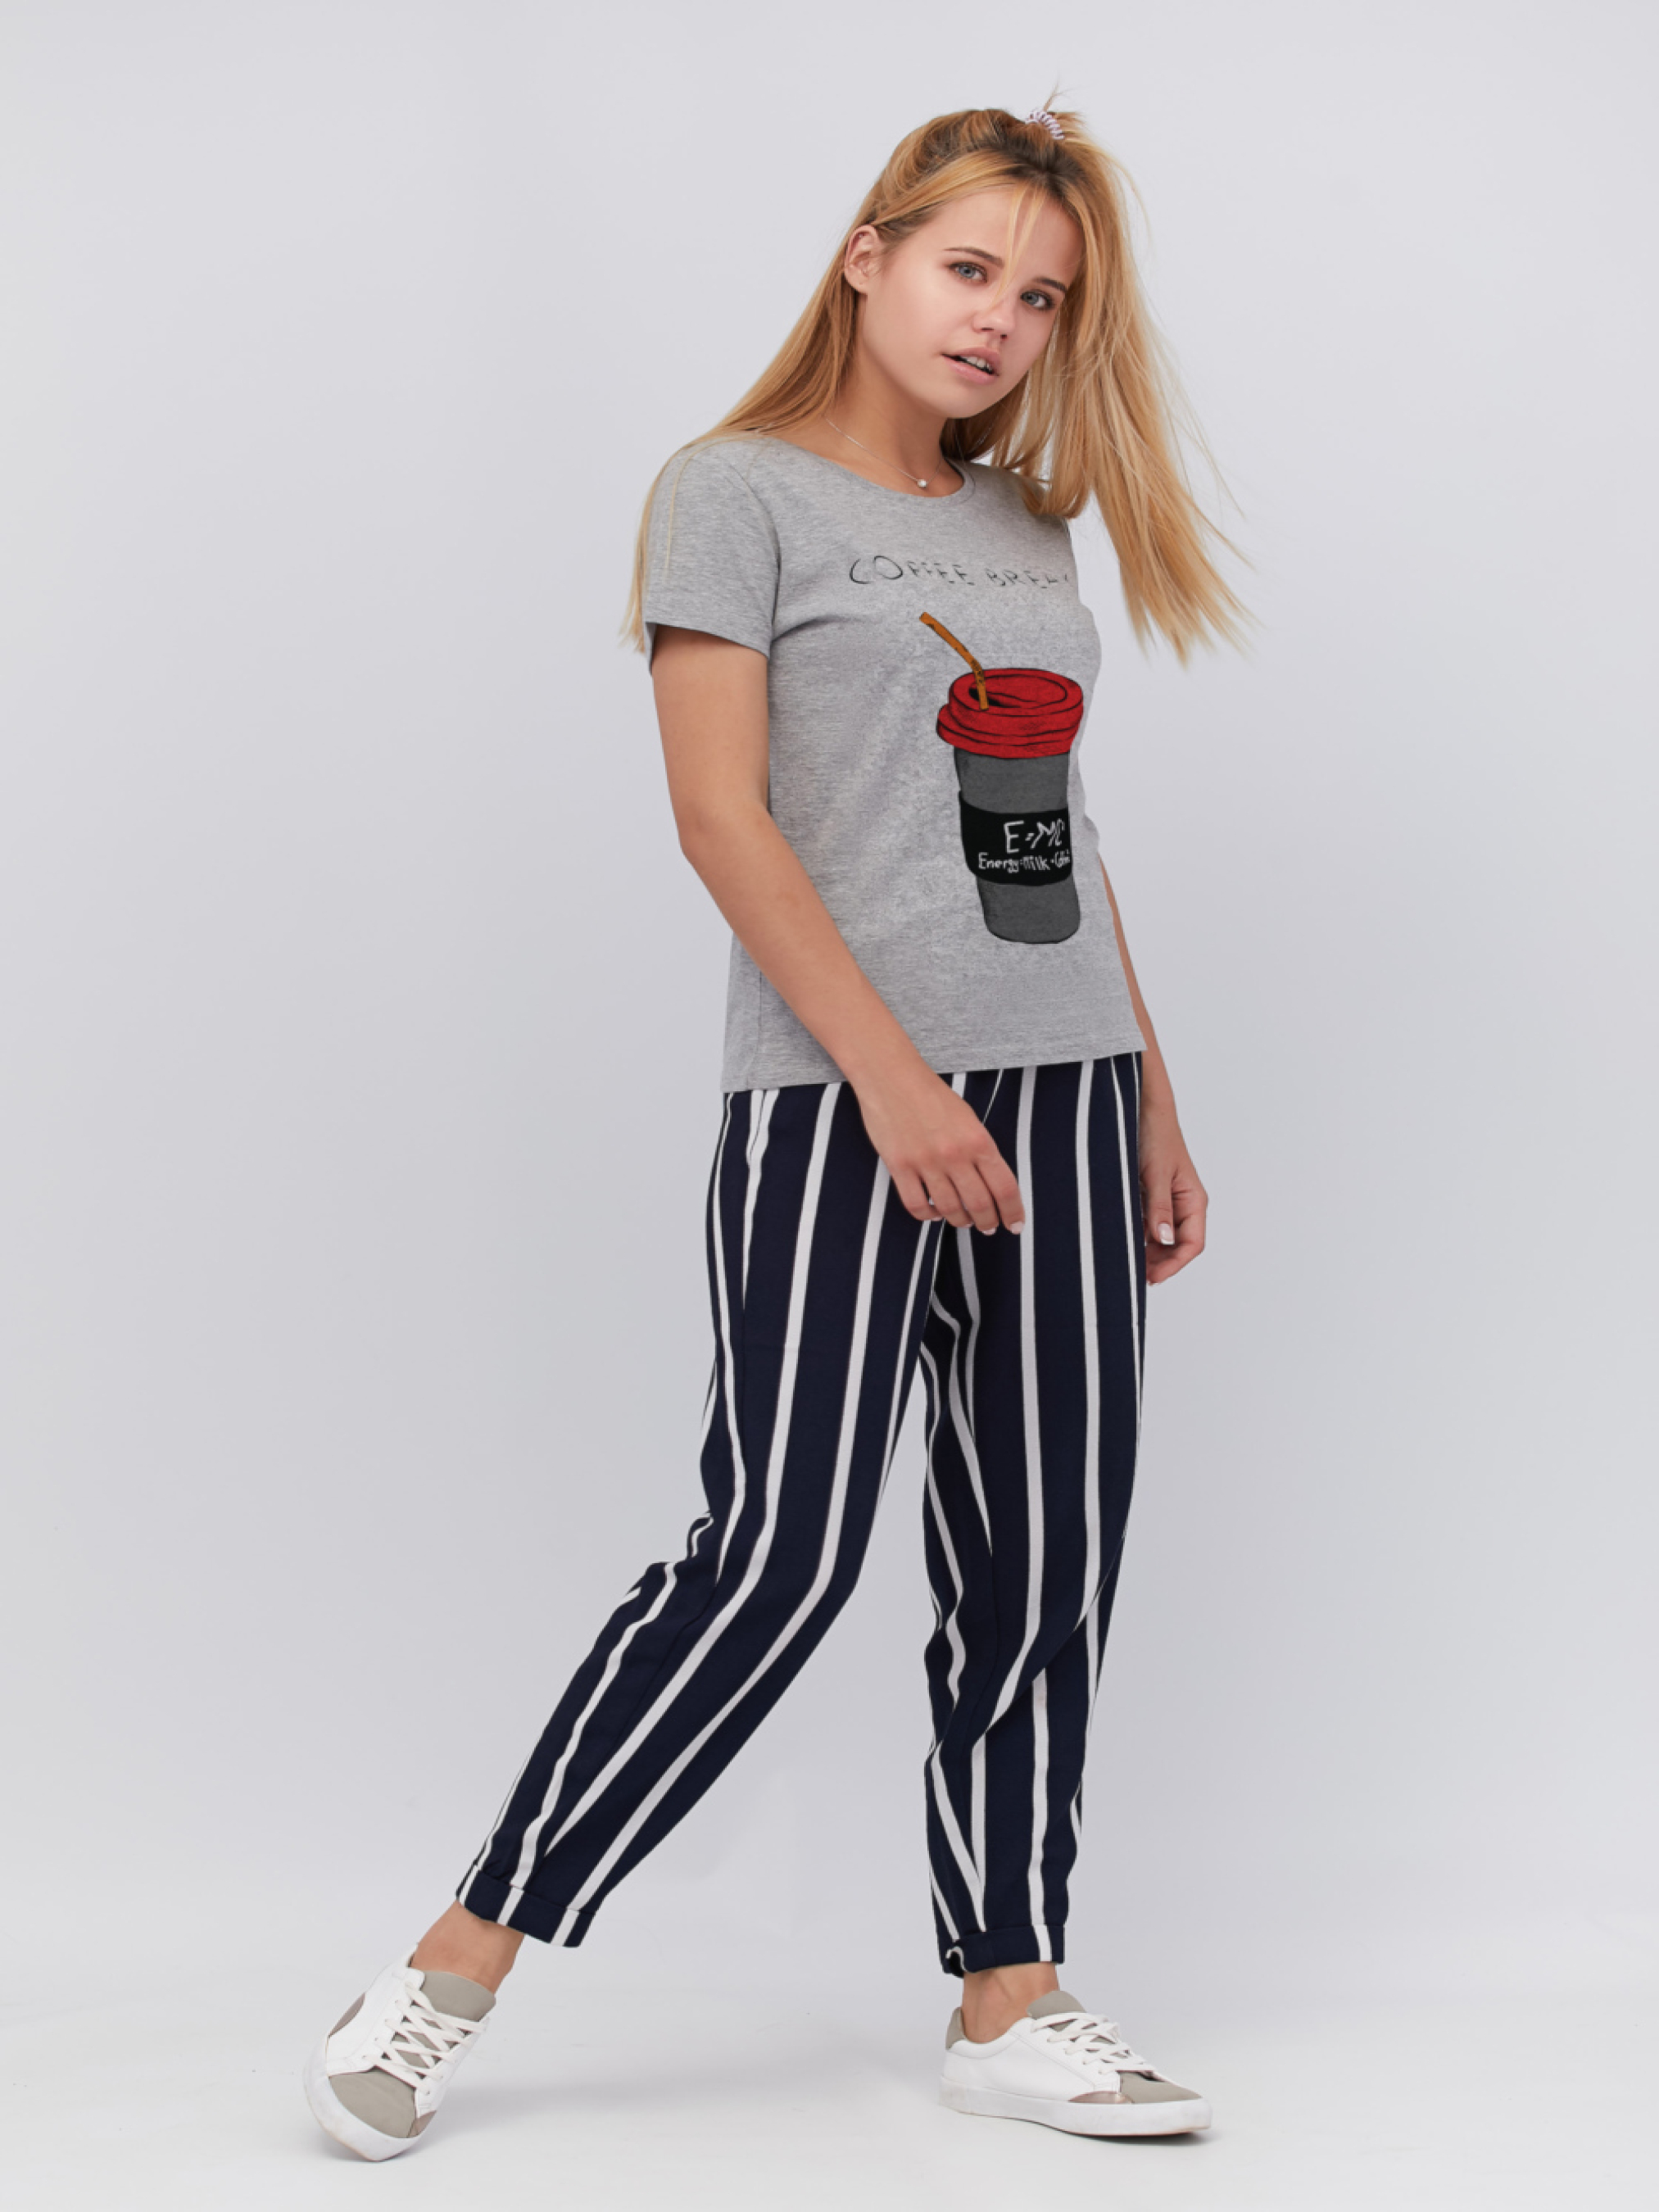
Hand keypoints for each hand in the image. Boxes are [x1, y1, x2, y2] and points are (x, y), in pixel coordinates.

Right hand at [854, 1059, 1024, 1233]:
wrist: (891, 1076)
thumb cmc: (931, 1094)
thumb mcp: (968, 1118)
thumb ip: (981, 1150)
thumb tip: (990, 1184)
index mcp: (977, 1140)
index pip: (1004, 1187)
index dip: (1013, 1212)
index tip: (1015, 1224)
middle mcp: (954, 1154)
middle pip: (979, 1204)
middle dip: (988, 1222)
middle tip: (989, 1227)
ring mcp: (925, 1162)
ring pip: (949, 1209)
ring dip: (960, 1221)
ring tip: (963, 1221)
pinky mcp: (899, 1167)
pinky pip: (917, 1205)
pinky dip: (928, 1216)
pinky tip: (934, 1213)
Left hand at [1140, 1093, 1206, 1284]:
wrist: (1142, 1107)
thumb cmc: (1155, 1134)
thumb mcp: (1156, 1173)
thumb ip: (1159, 1207)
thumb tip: (1163, 1240)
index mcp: (1194, 1200)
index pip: (1191, 1244)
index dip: (1173, 1264)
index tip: (1151, 1277)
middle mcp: (1182, 1204)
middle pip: (1175, 1246)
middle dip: (1156, 1262)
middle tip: (1131, 1274)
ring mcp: (1165, 1201)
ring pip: (1158, 1238)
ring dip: (1144, 1251)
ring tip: (1122, 1260)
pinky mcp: (1148, 1195)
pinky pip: (1145, 1223)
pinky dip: (1134, 1234)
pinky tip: (1118, 1239)